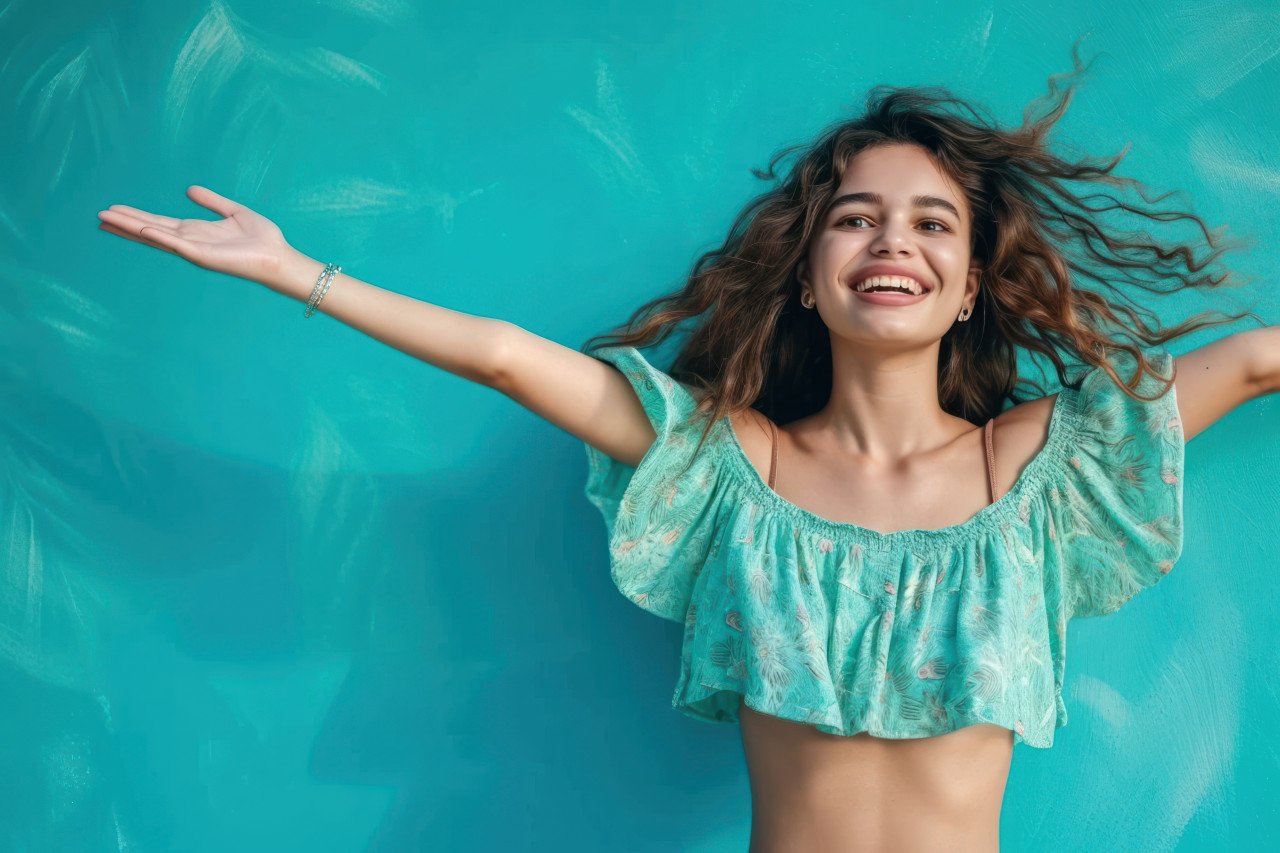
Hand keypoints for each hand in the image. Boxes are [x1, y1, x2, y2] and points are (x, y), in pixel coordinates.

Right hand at [97, 185, 294, 285]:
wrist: (278, 256)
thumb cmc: (262, 239)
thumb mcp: (233, 211)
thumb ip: (211, 202)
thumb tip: (189, 189)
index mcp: (196, 231)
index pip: (159, 223)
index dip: (136, 217)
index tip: (114, 210)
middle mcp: (190, 241)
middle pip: (150, 230)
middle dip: (125, 223)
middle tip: (99, 216)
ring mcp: (194, 250)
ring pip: (156, 237)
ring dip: (131, 229)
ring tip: (106, 221)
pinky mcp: (203, 256)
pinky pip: (177, 245)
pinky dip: (159, 238)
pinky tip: (141, 230)